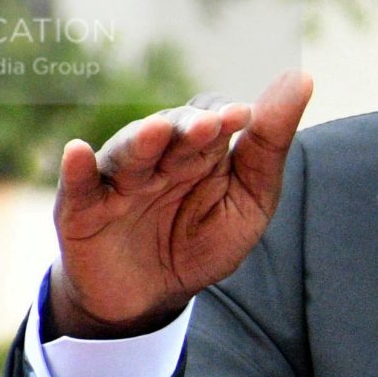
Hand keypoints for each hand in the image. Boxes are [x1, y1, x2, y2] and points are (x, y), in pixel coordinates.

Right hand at [46, 69, 313, 337]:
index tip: (244, 116)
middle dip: (188, 128)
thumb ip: (269, 147)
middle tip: (208, 125)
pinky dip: (76, 169)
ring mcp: (119, 180)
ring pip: (129, 153)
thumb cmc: (202, 243)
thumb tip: (301, 78)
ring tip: (156, 132)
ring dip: (141, 140)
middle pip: (171, 132)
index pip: (211, 119)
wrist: (149, 299)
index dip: (224, 118)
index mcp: (200, 150)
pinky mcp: (82, 209)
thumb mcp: (250, 201)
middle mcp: (158, 157)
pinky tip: (77, 152)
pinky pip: (79, 186)